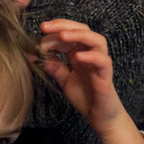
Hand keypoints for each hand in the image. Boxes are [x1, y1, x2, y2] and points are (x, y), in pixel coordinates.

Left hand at [40, 19, 143, 143]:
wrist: (100, 117)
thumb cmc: (85, 97)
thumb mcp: (64, 79)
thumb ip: (54, 67)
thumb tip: (37, 56)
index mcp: (80, 53)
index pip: (70, 33)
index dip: (54, 31)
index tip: (39, 34)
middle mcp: (91, 54)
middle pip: (83, 30)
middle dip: (64, 25)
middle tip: (45, 27)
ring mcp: (100, 64)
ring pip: (97, 40)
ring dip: (79, 35)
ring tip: (63, 36)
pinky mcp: (106, 76)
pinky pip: (103, 61)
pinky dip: (92, 56)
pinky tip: (78, 56)